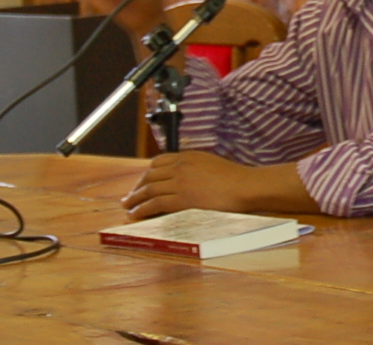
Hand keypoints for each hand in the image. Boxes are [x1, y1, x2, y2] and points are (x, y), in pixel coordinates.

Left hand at [121, 152, 319, 218]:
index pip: (158, 162)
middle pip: (150, 176)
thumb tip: (184, 178)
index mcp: (188, 156)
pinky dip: (142, 209)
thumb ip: (194, 167)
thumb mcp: (210, 163)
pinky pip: (155, 204)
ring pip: (150, 190)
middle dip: (137, 187)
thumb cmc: (233, 177)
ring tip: (128, 207)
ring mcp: (180, 182)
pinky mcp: (182, 199)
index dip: (146, 174)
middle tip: (129, 197)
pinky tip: (136, 214)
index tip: (142, 182)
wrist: (244, 186)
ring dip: (135, 199)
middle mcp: (180, 167)